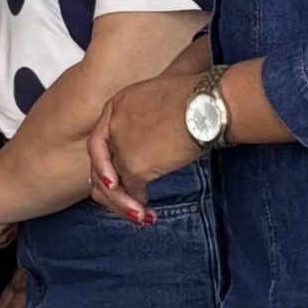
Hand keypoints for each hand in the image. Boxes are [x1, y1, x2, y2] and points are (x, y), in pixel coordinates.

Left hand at [87, 72, 202, 224]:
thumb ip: (154, 107)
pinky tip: (149, 213)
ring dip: (125, 204)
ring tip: (141, 216)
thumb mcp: (164, 91)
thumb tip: (167, 113)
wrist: (208, 106)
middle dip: (113, 191)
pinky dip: (138, 204)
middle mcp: (113, 123)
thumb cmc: (200, 97)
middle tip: (129, 206)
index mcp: (117, 104)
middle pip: (100, 165)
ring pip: (112, 183)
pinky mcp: (133, 164)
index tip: (117, 181)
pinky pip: (132, 191)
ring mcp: (120, 145)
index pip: (101, 141)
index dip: (106, 164)